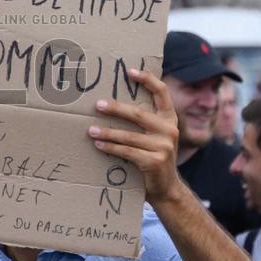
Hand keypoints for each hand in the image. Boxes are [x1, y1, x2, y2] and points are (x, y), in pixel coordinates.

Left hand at [88, 68, 181, 203]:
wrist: (166, 189)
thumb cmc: (153, 157)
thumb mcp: (156, 136)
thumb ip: (145, 121)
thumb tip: (113, 103)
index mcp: (169, 119)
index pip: (162, 92)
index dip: (147, 79)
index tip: (129, 71)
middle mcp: (169, 130)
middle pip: (137, 113)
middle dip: (115, 108)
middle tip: (97, 104)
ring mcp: (164, 146)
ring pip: (128, 135)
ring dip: (106, 132)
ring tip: (90, 130)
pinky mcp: (154, 161)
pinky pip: (126, 151)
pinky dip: (110, 147)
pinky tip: (98, 145)